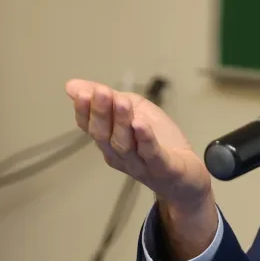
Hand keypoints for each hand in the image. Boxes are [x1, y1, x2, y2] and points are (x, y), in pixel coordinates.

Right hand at [65, 79, 216, 257]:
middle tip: (100, 92)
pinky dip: (145, 140)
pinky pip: (151, 155)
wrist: (188, 175)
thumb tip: (71, 85)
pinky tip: (140, 124)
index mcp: (110, 141)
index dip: (84, 111)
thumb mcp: (136, 111)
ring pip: (124, 145)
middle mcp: (120, 155)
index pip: (89, 127)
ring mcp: (141, 164)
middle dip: (100, 113)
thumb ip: (110, 99)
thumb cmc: (159, 142)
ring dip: (121, 122)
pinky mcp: (164, 169)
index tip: (81, 92)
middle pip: (104, 135)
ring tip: (122, 102)